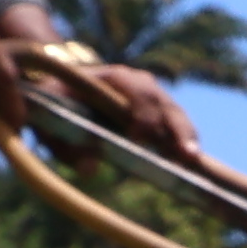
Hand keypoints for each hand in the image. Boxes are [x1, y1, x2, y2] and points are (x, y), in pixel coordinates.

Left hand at [0, 5, 200, 161]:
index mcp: (110, 77)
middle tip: (185, 154)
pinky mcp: (157, 110)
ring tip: (194, 160)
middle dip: (175, 128)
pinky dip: (185, 139)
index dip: (141, 114)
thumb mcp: (51, 122)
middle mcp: (136, 81)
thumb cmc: (56, 103)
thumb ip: (66, 145)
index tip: (141, 139)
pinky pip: (176, 122)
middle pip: (162, 101)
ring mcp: (150, 94)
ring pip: (174, 112)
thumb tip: (90, 170)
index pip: (134, 91)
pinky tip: (192, 160)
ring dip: (186, 135)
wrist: (65, 83)